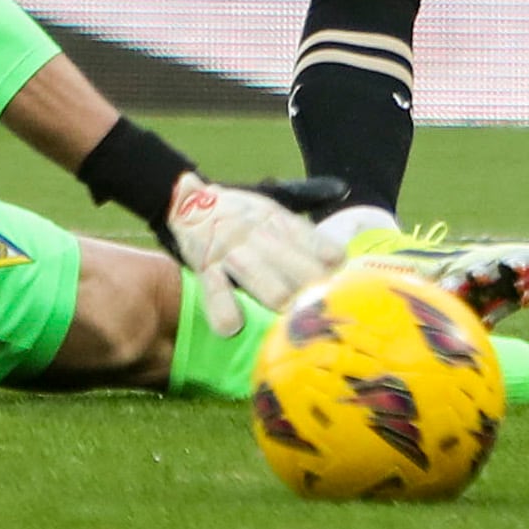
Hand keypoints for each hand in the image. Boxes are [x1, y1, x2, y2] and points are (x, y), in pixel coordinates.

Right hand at [165, 172, 337, 334]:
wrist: (187, 201)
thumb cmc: (238, 214)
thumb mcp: (272, 207)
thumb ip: (303, 223)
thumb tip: (340, 232)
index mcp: (275, 218)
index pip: (306, 236)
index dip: (326, 256)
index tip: (342, 275)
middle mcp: (256, 233)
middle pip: (289, 261)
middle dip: (309, 286)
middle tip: (323, 309)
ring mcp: (230, 250)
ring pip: (257, 276)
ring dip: (276, 298)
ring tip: (290, 323)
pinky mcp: (205, 266)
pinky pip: (214, 289)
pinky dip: (223, 309)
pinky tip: (232, 327)